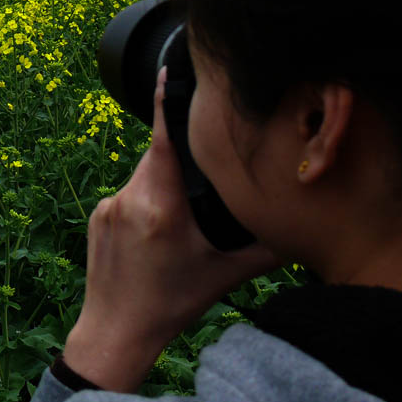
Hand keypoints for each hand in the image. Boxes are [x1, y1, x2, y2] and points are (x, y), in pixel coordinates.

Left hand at [62, 68, 279, 391]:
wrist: (116, 329)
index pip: (164, 140)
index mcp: (162, 207)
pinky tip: (156, 230)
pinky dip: (146, 199)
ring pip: (144, 174)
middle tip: (205, 178)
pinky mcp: (96, 213)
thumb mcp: (228, 274)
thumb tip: (305, 223)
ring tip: (180, 217)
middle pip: (160, 156)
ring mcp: (108, 205)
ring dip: (164, 182)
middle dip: (183, 159)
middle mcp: (130, 198)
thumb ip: (268, 246)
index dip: (168, 103)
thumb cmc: (173, 303)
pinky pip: (128, 192)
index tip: (171, 72)